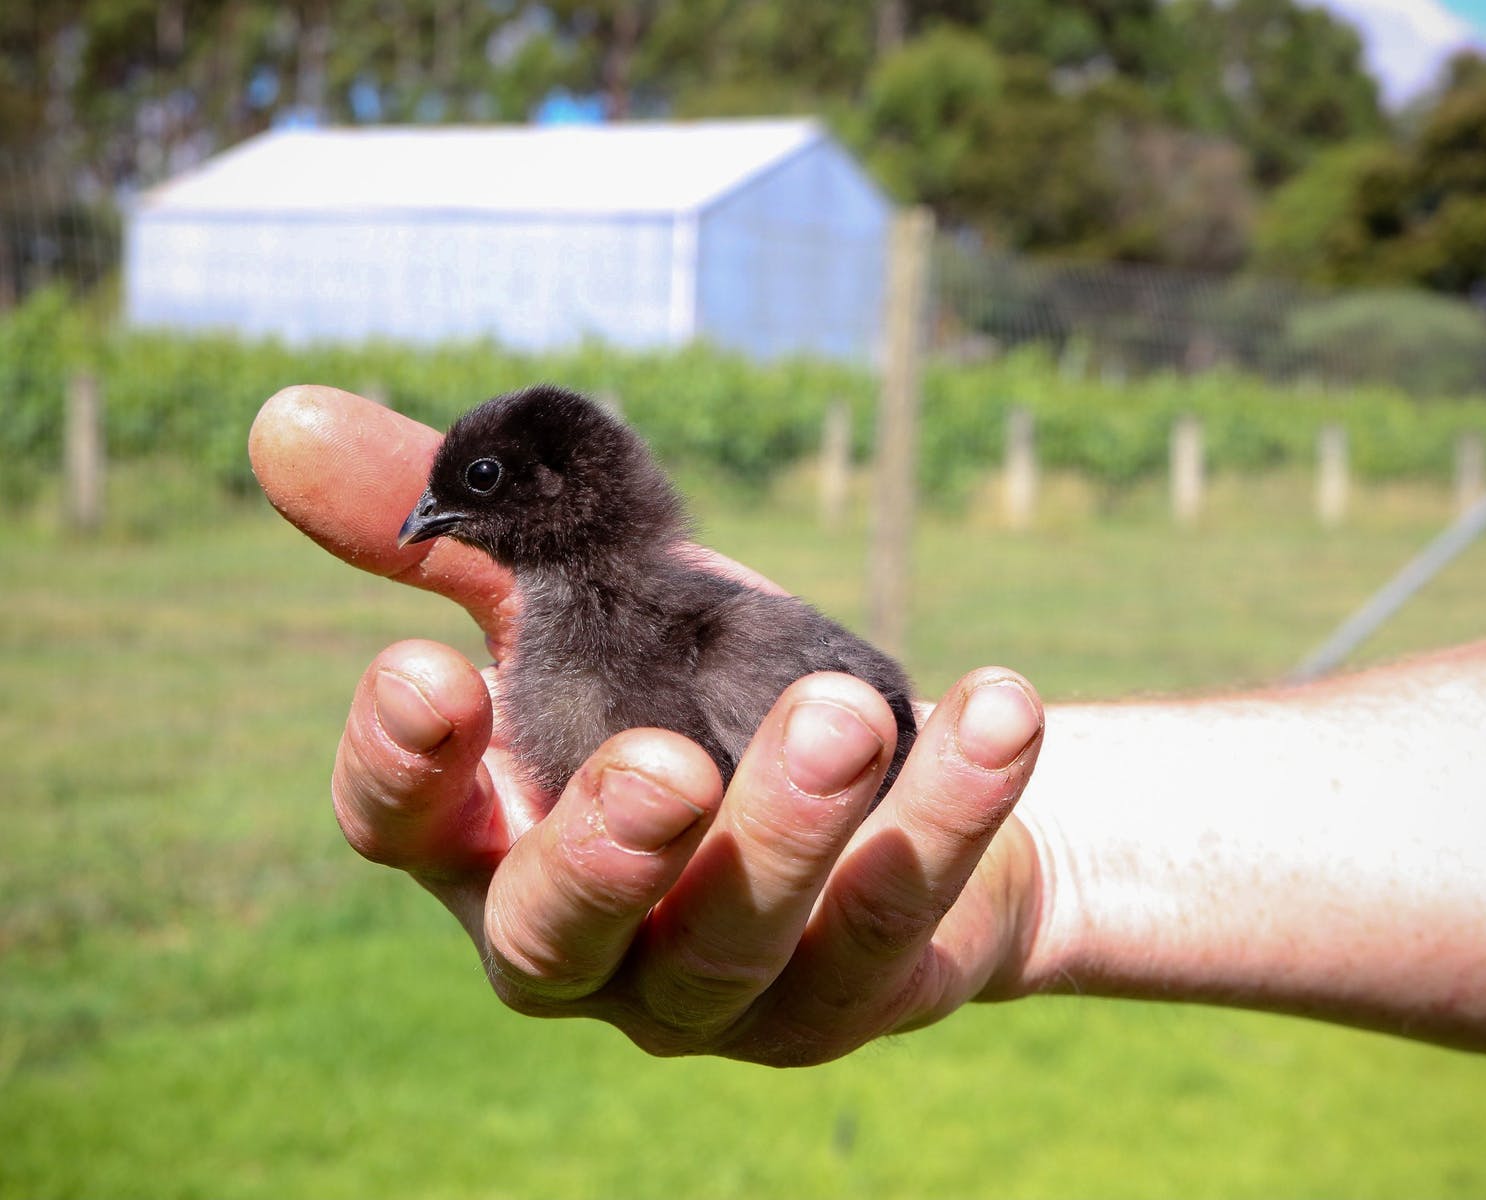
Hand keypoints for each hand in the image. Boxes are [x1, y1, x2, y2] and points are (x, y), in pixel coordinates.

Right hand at [248, 385, 1045, 1064]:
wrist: (881, 782)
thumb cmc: (702, 687)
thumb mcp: (596, 601)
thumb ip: (472, 536)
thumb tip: (281, 416)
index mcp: (498, 832)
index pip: (404, 828)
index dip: (400, 765)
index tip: (429, 671)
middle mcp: (586, 932)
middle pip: (554, 930)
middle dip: (605, 848)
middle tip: (667, 761)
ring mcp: (713, 987)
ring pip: (733, 943)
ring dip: (792, 825)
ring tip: (847, 710)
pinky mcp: (843, 994)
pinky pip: (892, 924)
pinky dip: (945, 816)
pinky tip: (995, 712)